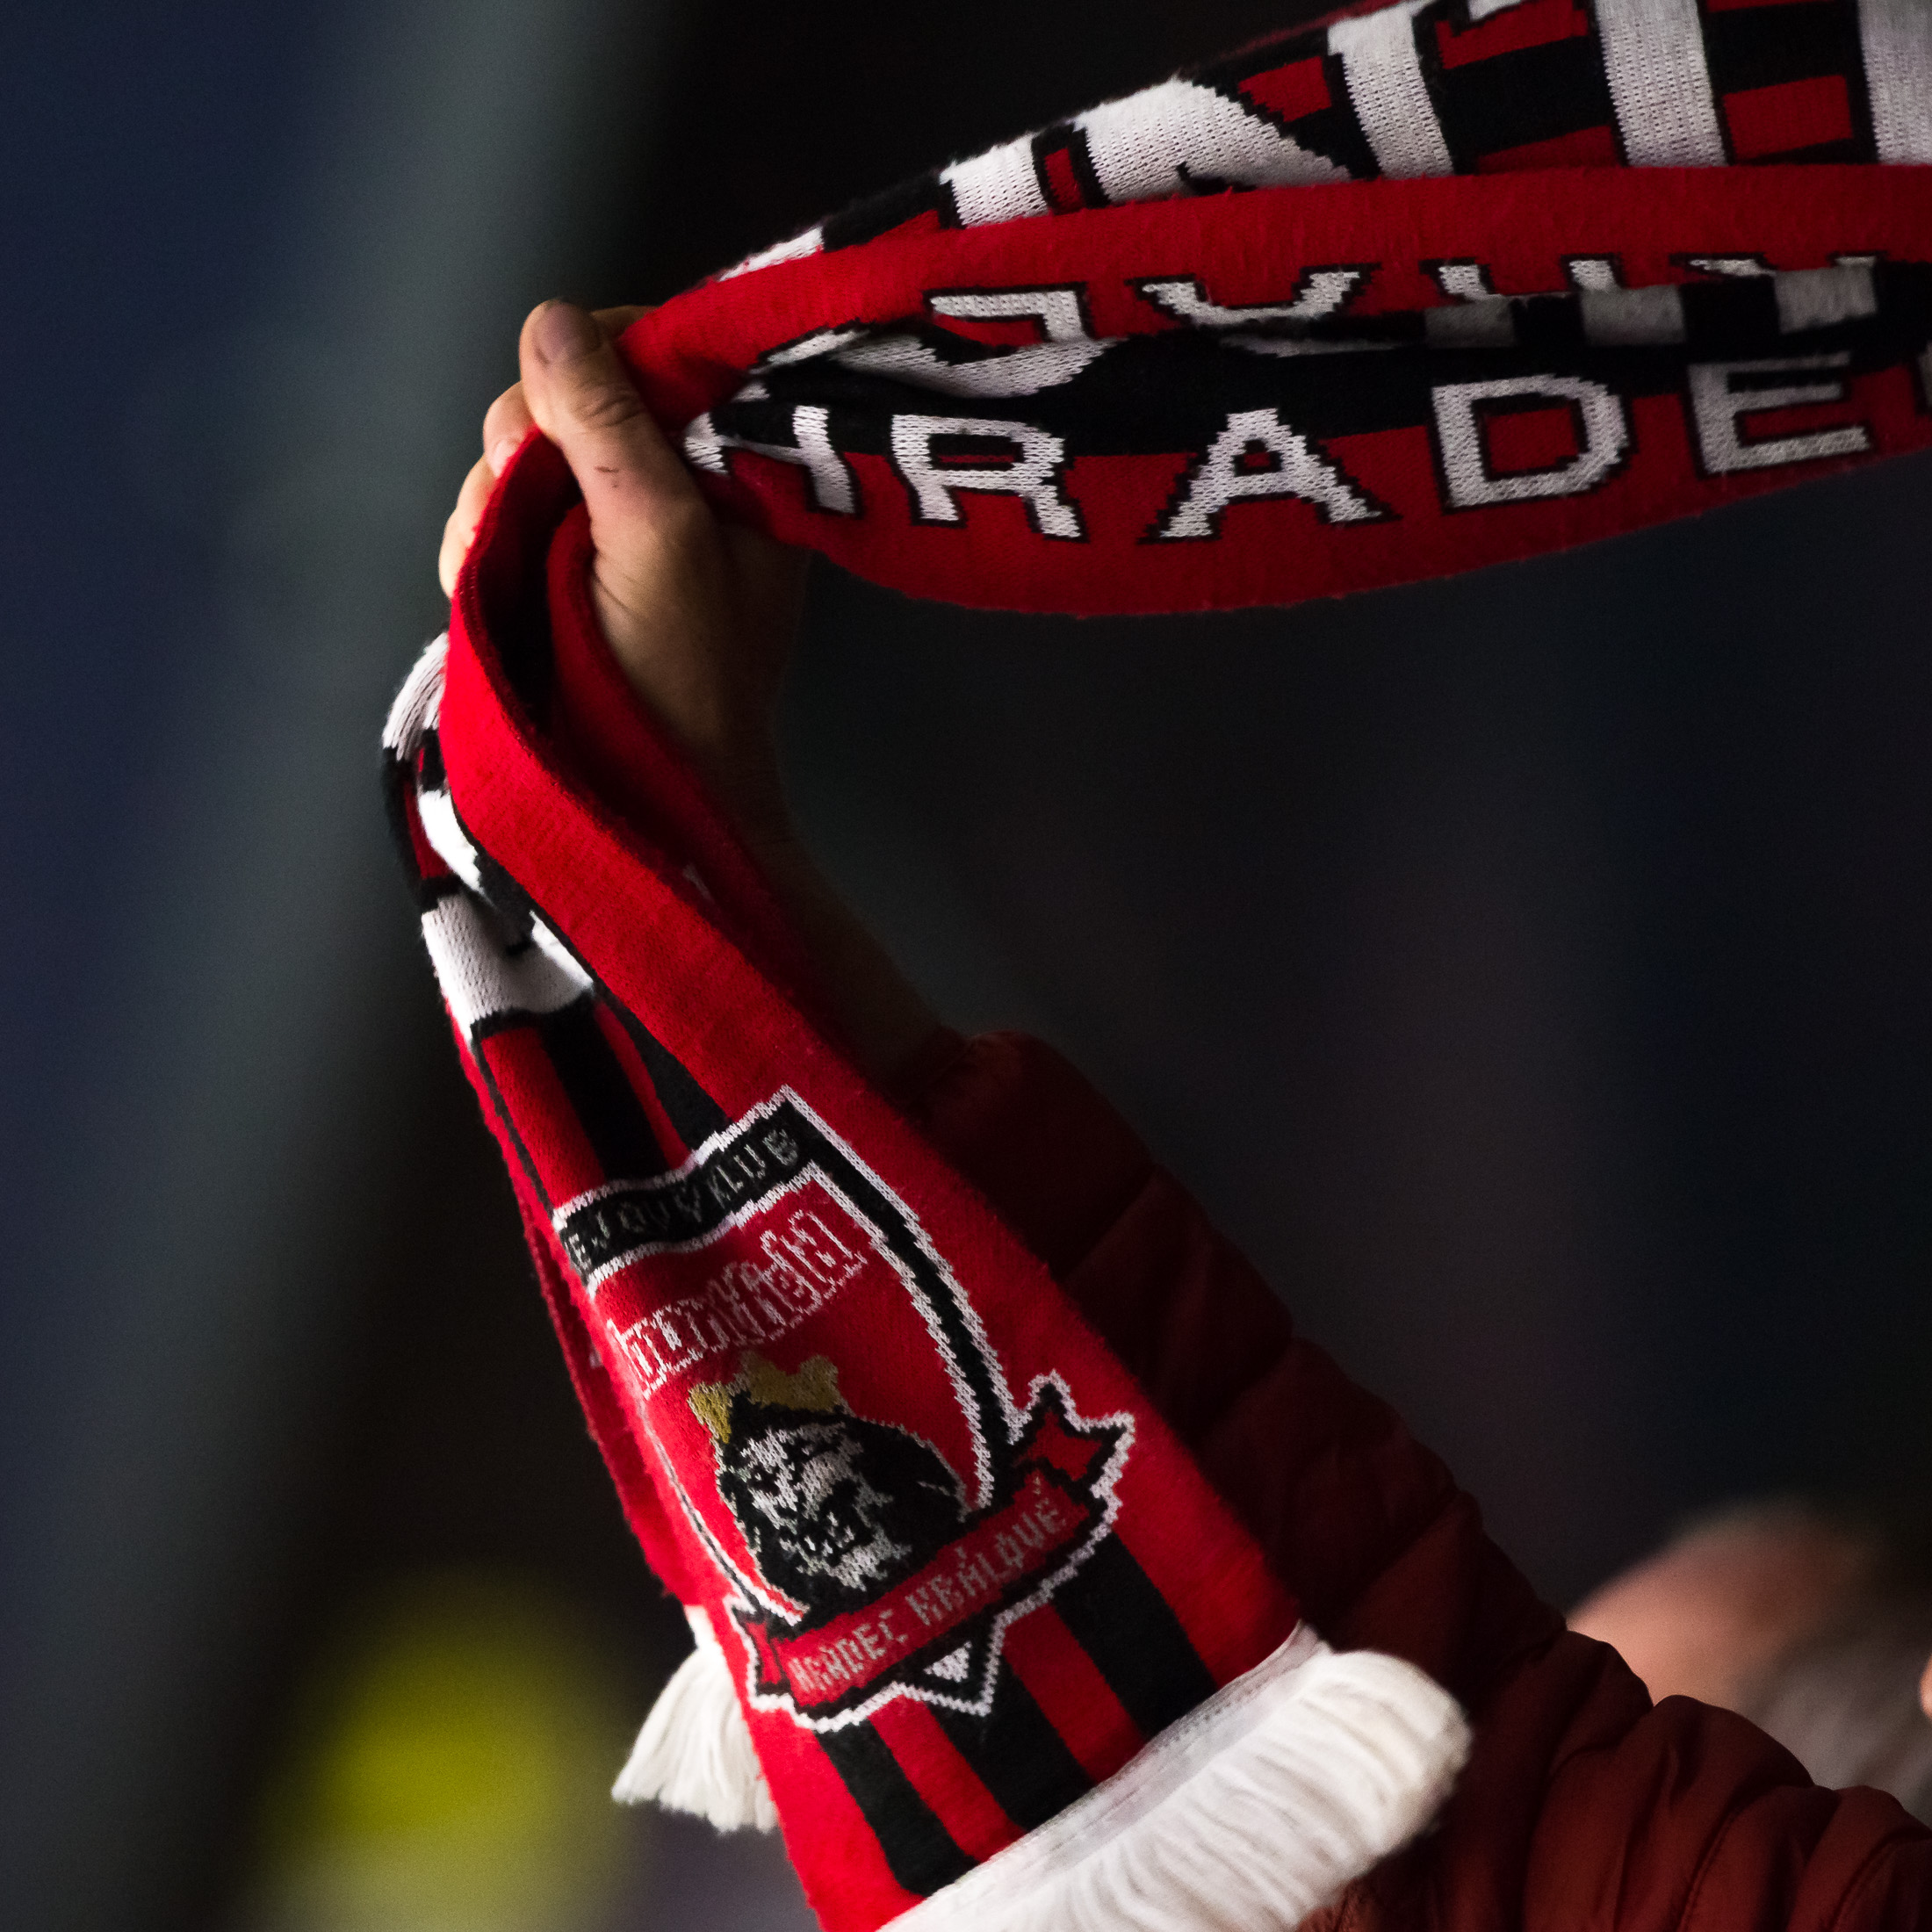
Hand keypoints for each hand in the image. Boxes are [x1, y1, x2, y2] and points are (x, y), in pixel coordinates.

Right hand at [439, 300, 939, 1087]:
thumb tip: (553, 322)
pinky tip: (482, 586)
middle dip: (527, 444)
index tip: (560, 397)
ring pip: (519, 455)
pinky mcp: (556, 573)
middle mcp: (675, 488)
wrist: (649, 808)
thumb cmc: (680, 686)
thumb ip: (611, 426)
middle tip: (526, 502)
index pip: (663, 354)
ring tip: (504, 567)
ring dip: (492, 501)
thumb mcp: (658, 537)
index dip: (597, 358)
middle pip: (571, 396)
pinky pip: (494, 514)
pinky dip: (475, 543)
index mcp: (733, 468)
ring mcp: (610, 531)